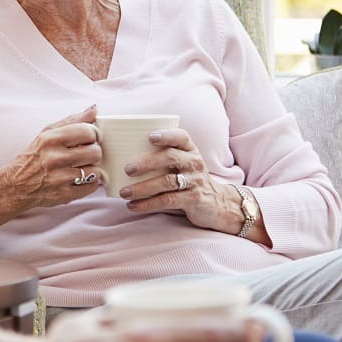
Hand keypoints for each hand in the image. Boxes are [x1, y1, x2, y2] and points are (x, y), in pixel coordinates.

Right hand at [0, 106, 103, 210]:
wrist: (16, 185)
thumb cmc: (34, 157)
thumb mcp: (47, 133)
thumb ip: (71, 121)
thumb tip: (93, 110)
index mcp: (50, 139)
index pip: (87, 131)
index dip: (92, 135)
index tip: (88, 139)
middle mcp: (54, 158)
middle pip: (95, 152)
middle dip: (93, 153)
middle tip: (84, 154)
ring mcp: (59, 178)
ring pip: (96, 170)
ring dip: (91, 169)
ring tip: (80, 167)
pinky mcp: (65, 194)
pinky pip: (92, 186)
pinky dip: (89, 183)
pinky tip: (78, 179)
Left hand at [117, 128, 240, 233]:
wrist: (218, 203)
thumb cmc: (190, 180)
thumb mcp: (184, 164)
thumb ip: (164, 158)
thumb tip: (123, 156)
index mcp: (190, 151)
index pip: (181, 137)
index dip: (166, 135)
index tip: (150, 137)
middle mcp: (194, 163)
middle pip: (171, 157)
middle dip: (147, 162)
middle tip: (127, 169)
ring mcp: (195, 181)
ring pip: (167, 181)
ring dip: (142, 187)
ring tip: (124, 192)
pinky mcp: (194, 200)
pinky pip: (168, 200)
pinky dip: (148, 204)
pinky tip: (133, 206)